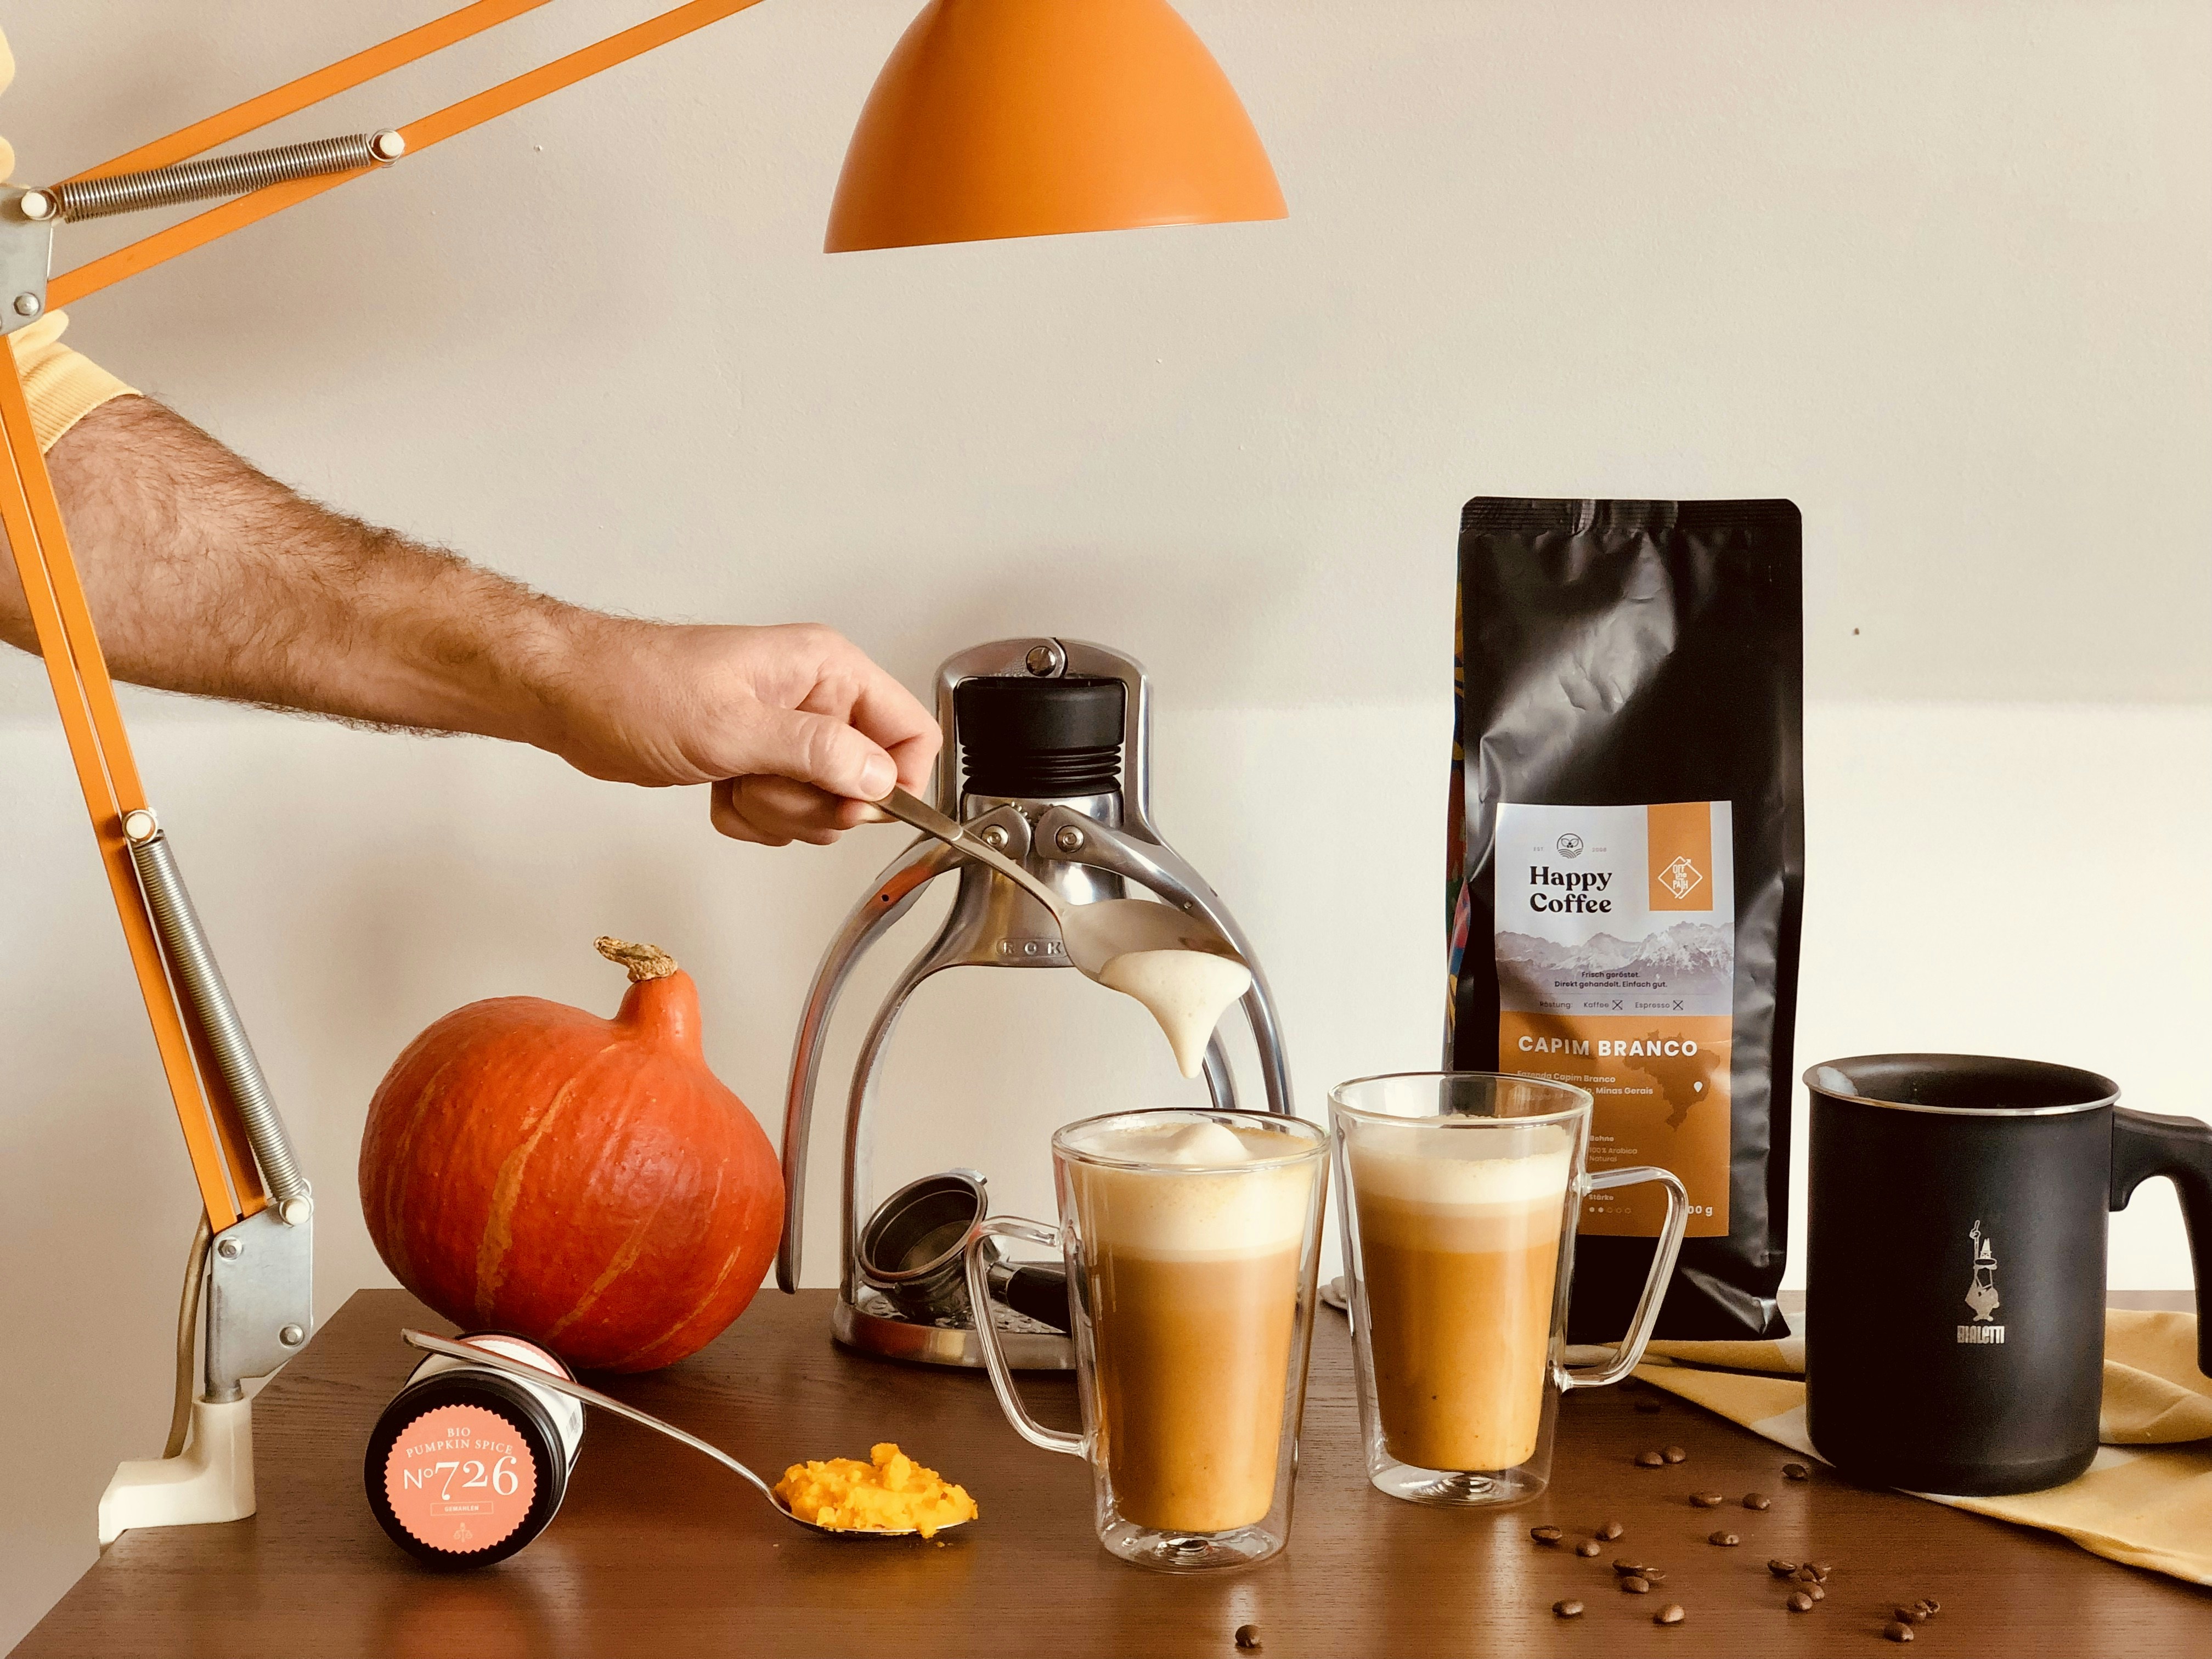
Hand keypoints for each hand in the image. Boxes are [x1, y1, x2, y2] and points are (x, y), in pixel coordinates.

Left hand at [542, 620, 938, 845]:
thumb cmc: (635, 686)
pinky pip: (782, 817)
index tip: (851, 806)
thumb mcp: (732, 725)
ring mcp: (786, 733)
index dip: (894, 782)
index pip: (910, 732)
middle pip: (867, 782)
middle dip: (814, 804)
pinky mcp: (758, 762)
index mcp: (827, 670)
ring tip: (733, 780)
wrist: (571, 696)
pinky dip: (749, 819)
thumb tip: (880, 777)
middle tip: (764, 783)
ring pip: (823, 807)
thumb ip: (815, 752)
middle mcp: (815, 699)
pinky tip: (716, 789)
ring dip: (777, 814)